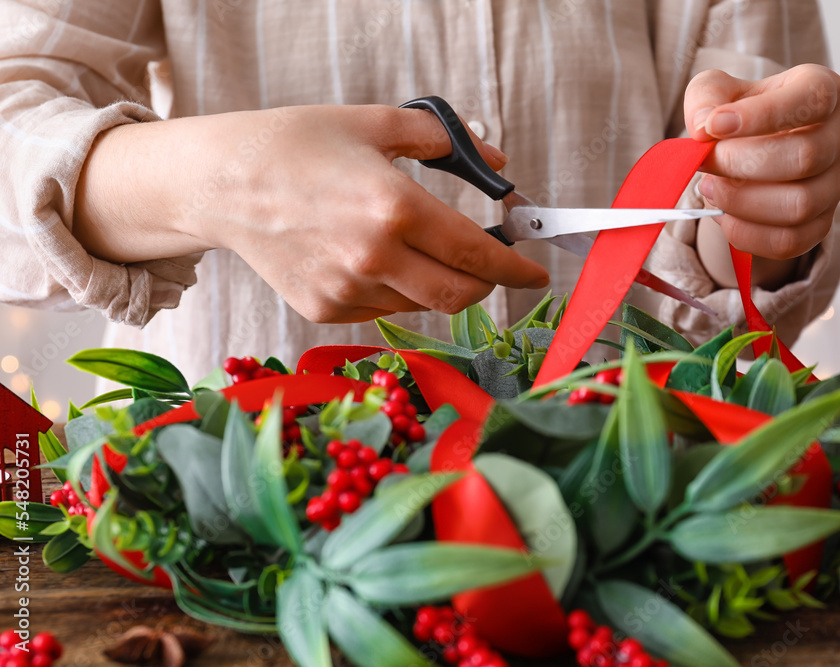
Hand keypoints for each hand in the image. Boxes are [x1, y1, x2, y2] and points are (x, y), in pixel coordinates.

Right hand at [74, 105, 548, 321]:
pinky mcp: (325, 309)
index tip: (535, 270)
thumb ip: (445, 141)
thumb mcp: (375, 123)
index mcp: (393, 208)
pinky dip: (396, 290)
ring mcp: (347, 290)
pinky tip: (371, 257)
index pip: (477, 253)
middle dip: (487, 285)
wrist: (220, 182)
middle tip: (490, 265)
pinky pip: (382, 308)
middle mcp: (373, 258)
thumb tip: (495, 160)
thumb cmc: (294, 144)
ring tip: (414, 246)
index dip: (515, 266)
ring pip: (422, 305)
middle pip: (459, 296)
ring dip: (438, 283)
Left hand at [684, 64, 839, 264]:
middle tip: (704, 162)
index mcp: (821, 91)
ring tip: (708, 188)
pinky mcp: (819, 223)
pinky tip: (722, 216)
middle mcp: (837, 138)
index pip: (811, 99)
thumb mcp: (716, 92)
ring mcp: (834, 184)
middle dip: (741, 164)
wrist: (747, 152)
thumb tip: (703, 126)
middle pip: (804, 157)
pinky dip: (748, 234)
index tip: (714, 126)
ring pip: (800, 205)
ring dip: (742, 202)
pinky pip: (790, 241)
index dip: (761, 115)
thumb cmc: (738, 114)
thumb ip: (705, 98)